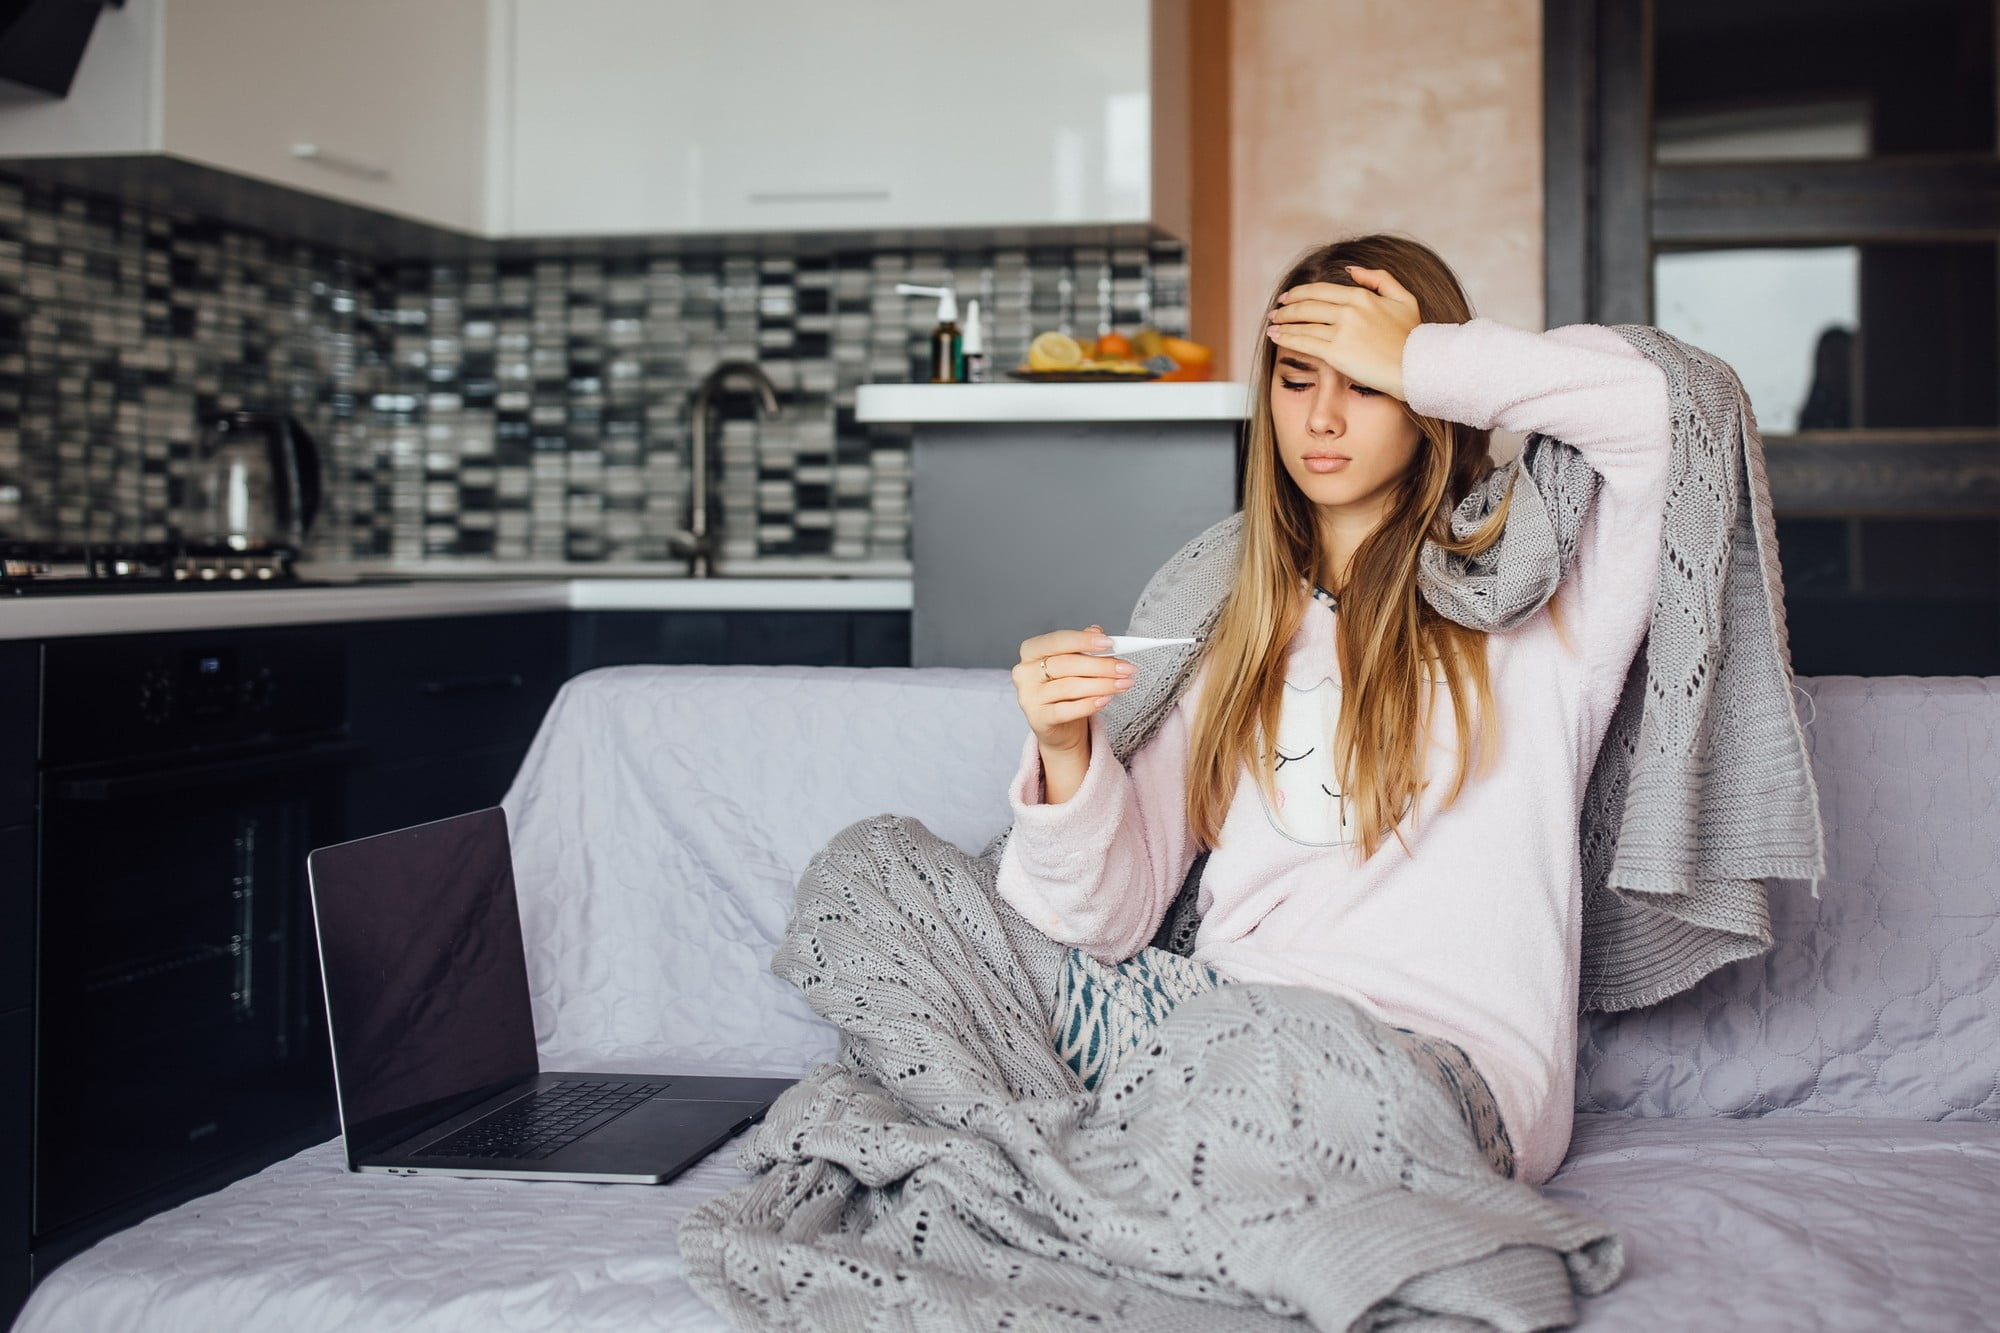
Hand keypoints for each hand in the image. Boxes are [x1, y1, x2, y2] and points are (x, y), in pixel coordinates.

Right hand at [1011, 623, 1134, 754]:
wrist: (1059, 726)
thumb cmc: (1067, 690)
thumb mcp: (1076, 664)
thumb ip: (1083, 647)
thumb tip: (1097, 631)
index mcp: (1032, 651)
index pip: (1057, 641)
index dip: (1083, 640)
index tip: (1109, 643)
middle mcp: (1025, 672)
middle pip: (1066, 664)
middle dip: (1101, 665)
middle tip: (1127, 668)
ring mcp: (1028, 696)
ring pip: (1069, 687)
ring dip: (1102, 684)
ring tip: (1124, 684)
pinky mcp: (1037, 718)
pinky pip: (1066, 710)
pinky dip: (1089, 704)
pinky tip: (1106, 700)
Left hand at [1266, 265, 1421, 399]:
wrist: (1417, 367)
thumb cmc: (1413, 337)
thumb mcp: (1404, 299)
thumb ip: (1379, 279)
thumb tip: (1352, 270)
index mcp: (1362, 296)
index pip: (1320, 291)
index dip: (1300, 293)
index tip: (1288, 298)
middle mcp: (1349, 310)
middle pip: (1307, 305)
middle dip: (1286, 308)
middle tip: (1275, 312)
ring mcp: (1341, 331)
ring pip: (1302, 323)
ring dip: (1282, 323)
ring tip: (1272, 325)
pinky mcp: (1335, 352)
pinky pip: (1304, 342)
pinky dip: (1286, 338)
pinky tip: (1275, 337)